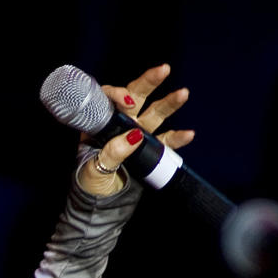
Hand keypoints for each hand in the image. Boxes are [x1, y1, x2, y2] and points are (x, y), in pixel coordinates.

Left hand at [78, 63, 194, 196]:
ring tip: (183, 94)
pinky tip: (188, 134)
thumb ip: (113, 152)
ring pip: (154, 116)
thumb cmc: (90, 186)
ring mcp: (136, 137)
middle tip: (164, 69)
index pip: (109, 100)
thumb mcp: (94, 169)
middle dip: (149, 82)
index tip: (129, 101)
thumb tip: (134, 136)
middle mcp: (120, 126)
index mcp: (100, 125)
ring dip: (169, 104)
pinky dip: (177, 139)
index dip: (119, 95)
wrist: (100, 207)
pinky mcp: (150, 152)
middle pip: (136, 99)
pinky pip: (165, 143)